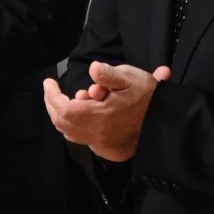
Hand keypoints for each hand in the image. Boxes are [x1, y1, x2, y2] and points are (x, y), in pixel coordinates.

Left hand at [43, 60, 171, 161]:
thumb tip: (93, 68)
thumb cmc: (147, 98)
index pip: (65, 109)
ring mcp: (99, 141)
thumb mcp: (132, 79)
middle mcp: (97, 132)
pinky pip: (78, 137)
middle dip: (51, 104)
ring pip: (68, 131)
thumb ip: (109, 75)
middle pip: (62, 121)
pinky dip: (69, 125)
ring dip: (59, 115)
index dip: (52, 96)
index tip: (49, 82)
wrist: (163, 124)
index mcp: (101, 115)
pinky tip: (74, 113)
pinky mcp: (103, 145)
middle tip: (50, 89)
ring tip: (60, 98)